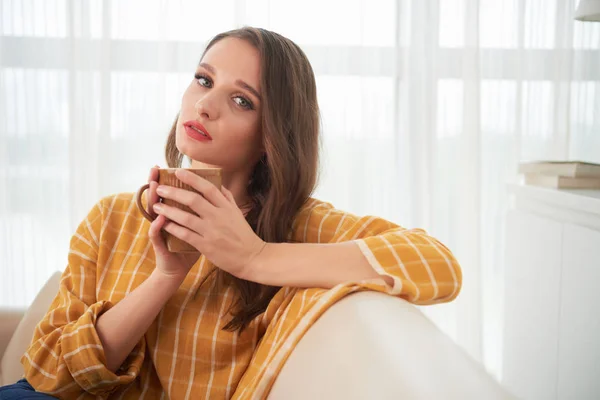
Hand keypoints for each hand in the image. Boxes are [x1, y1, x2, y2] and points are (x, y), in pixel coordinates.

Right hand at [146, 166, 199, 282]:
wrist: (179, 268)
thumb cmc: (190, 246)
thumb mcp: (197, 226)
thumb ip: (201, 211)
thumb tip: (215, 192)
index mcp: (174, 213)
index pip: (169, 192)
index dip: (166, 179)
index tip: (164, 165)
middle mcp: (163, 219)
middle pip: (158, 197)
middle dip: (157, 182)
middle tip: (155, 169)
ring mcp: (159, 231)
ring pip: (153, 212)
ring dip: (153, 200)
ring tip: (154, 187)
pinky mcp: (158, 245)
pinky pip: (156, 234)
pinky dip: (158, 226)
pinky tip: (160, 218)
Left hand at [151, 169, 265, 279]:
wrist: (252, 257)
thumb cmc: (244, 235)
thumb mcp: (238, 213)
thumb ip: (228, 199)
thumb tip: (219, 185)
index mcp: (226, 207)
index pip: (208, 188)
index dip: (192, 178)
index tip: (179, 171)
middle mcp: (218, 216)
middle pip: (193, 200)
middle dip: (174, 192)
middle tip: (160, 188)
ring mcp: (212, 231)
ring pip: (186, 217)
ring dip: (169, 210)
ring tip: (156, 206)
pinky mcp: (206, 246)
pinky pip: (185, 235)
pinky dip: (173, 228)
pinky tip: (163, 224)